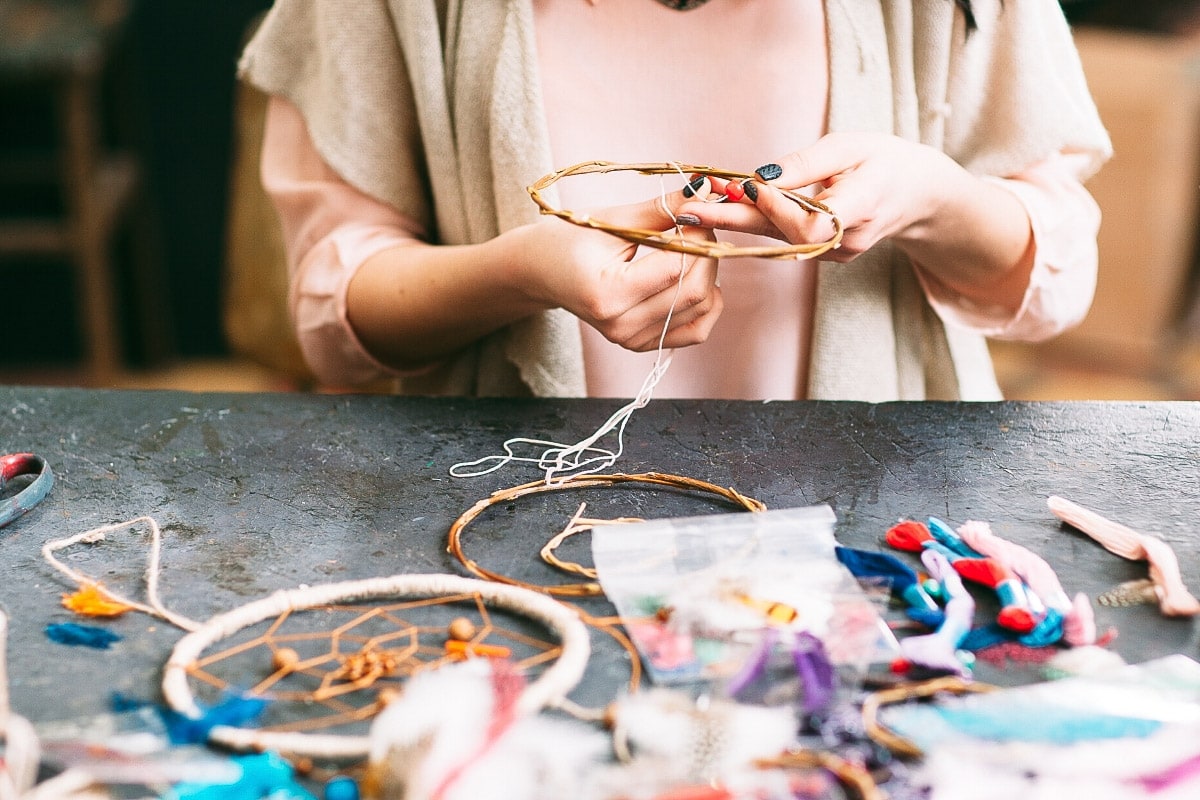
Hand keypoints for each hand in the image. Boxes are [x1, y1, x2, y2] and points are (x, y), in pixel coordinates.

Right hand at [516, 195, 722, 351]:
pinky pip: (695, 330)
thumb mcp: (612, 219)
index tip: (696, 210)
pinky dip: (706, 302)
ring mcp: (631, 339)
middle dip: (708, 252)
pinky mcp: (641, 344)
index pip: (675, 267)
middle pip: (694, 291)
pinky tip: (694, 277)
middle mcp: (620, 325)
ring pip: (701, 309)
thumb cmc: (569, 239)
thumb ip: (661, 210)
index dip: (696, 235)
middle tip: (699, 224)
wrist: (540, 271)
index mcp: (608, 293)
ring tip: (693, 248)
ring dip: (709, 273)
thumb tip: (703, 193)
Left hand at [676, 132, 973, 261]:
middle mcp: (848, 239)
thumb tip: (758, 179)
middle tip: (690, 209)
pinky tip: (727, 208)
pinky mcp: (823, 256)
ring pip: (779, 239)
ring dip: (738, 222)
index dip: (779, 208)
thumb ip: (805, 164)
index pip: (813, 223)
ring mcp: (836, 254)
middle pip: (784, 237)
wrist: (916, 195)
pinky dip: (757, 223)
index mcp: (864, 205)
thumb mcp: (851, 146)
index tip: (748, 186)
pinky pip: (784, 240)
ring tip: (696, 205)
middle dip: (734, 221)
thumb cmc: (884, 161)